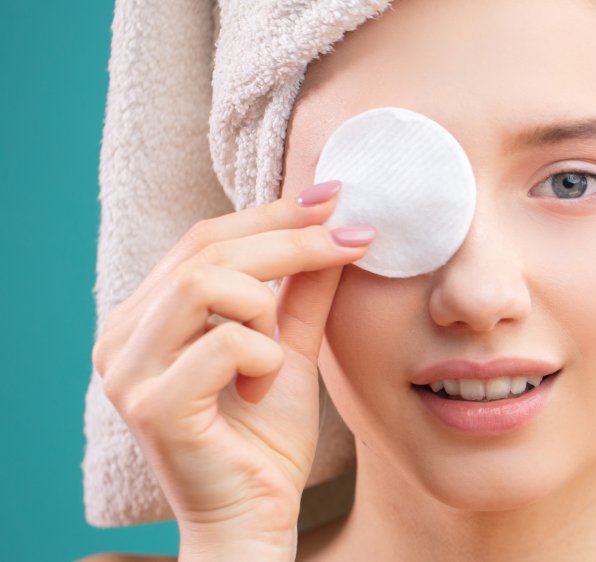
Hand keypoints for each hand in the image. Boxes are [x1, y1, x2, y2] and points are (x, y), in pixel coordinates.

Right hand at [92, 180, 370, 548]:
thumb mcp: (288, 346)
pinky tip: (264, 386)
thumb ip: (301, 291)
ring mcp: (128, 372)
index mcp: (146, 316)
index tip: (334, 197)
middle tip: (351, 239)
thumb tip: (335, 224)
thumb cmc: (264, 436)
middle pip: (206, 250)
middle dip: (290, 239)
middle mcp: (121, 337)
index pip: (205, 239)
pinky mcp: (153, 407)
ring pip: (204, 283)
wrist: (256, 516)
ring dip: (265, 305)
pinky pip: (222, 344)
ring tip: (278, 351)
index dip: (272, 213)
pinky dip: (262, 356)